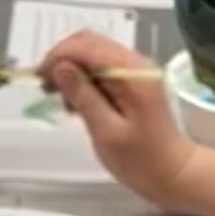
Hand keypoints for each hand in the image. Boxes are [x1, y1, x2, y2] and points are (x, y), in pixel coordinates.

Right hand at [46, 33, 203, 209]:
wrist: (175, 173)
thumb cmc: (142, 161)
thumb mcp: (107, 133)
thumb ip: (84, 96)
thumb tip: (60, 67)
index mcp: (132, 74)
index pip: (87, 46)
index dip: (58, 56)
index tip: (39, 80)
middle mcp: (136, 63)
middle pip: (89, 43)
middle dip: (62, 60)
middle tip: (46, 88)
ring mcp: (136, 71)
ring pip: (94, 53)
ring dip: (73, 71)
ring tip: (64, 103)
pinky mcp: (133, 81)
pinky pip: (103, 68)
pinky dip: (85, 80)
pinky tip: (78, 104)